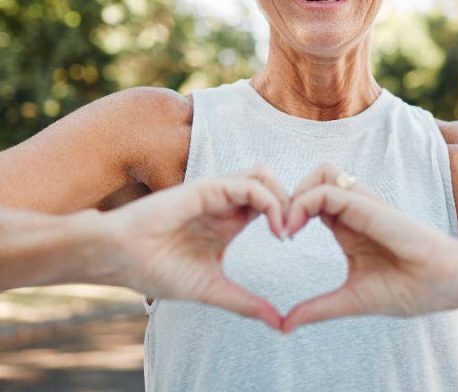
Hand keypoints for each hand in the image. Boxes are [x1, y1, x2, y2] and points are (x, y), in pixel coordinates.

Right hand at [104, 166, 287, 329]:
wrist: (119, 257)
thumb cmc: (157, 270)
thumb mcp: (212, 289)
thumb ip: (245, 302)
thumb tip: (279, 323)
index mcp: (230, 221)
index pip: (271, 205)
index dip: (288, 216)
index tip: (293, 241)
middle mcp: (227, 203)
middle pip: (273, 185)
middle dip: (293, 202)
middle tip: (296, 231)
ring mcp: (218, 193)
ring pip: (264, 176)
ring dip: (283, 198)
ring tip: (285, 229)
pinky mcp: (207, 188)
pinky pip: (249, 185)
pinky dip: (269, 201)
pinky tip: (274, 227)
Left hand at [282, 163, 457, 332]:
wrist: (448, 284)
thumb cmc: (408, 288)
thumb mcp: (352, 299)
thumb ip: (319, 307)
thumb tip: (284, 325)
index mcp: (346, 225)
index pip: (311, 200)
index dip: (290, 211)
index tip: (279, 238)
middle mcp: (353, 209)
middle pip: (314, 179)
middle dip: (289, 195)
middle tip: (278, 227)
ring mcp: (362, 204)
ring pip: (322, 173)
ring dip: (298, 192)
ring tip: (287, 225)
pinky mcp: (370, 206)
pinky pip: (331, 189)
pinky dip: (307, 201)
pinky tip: (296, 227)